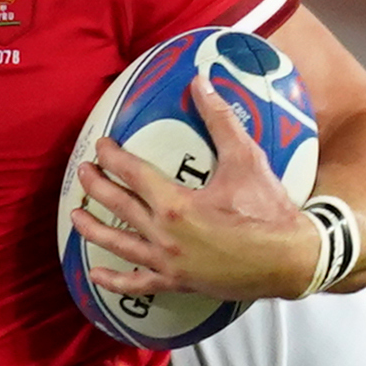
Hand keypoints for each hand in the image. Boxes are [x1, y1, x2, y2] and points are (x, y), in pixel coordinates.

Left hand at [72, 76, 318, 303]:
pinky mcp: (177, 283)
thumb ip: (220, 119)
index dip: (113, 157)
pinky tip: (94, 275)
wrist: (290, 258)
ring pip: (119, 244)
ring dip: (93, 230)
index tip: (101, 146)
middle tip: (83, 173)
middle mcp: (164, 234)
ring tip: (76, 217)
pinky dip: (115, 281)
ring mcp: (168, 262)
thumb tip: (201, 81)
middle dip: (97, 186)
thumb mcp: (246, 159)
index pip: (133, 174)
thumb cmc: (268, 208)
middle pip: (119, 206)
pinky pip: (138, 285)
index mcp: (176, 203)